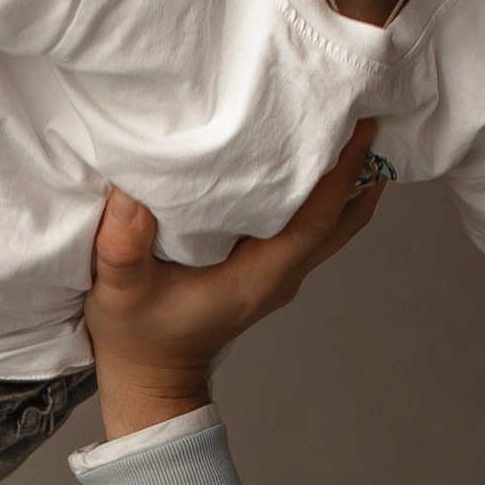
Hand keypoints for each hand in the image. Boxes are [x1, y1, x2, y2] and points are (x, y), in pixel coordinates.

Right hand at [84, 120, 385, 438]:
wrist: (149, 376)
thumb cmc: (137, 336)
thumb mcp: (119, 293)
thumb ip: (122, 246)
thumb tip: (133, 192)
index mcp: (259, 277)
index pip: (317, 219)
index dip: (343, 172)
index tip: (358, 125)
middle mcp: (282, 274)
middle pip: (343, 218)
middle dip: (361, 166)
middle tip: (365, 108)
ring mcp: (280, 274)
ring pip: (335, 223)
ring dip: (348, 178)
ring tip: (348, 124)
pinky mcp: (270, 269)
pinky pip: (314, 226)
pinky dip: (326, 192)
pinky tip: (310, 157)